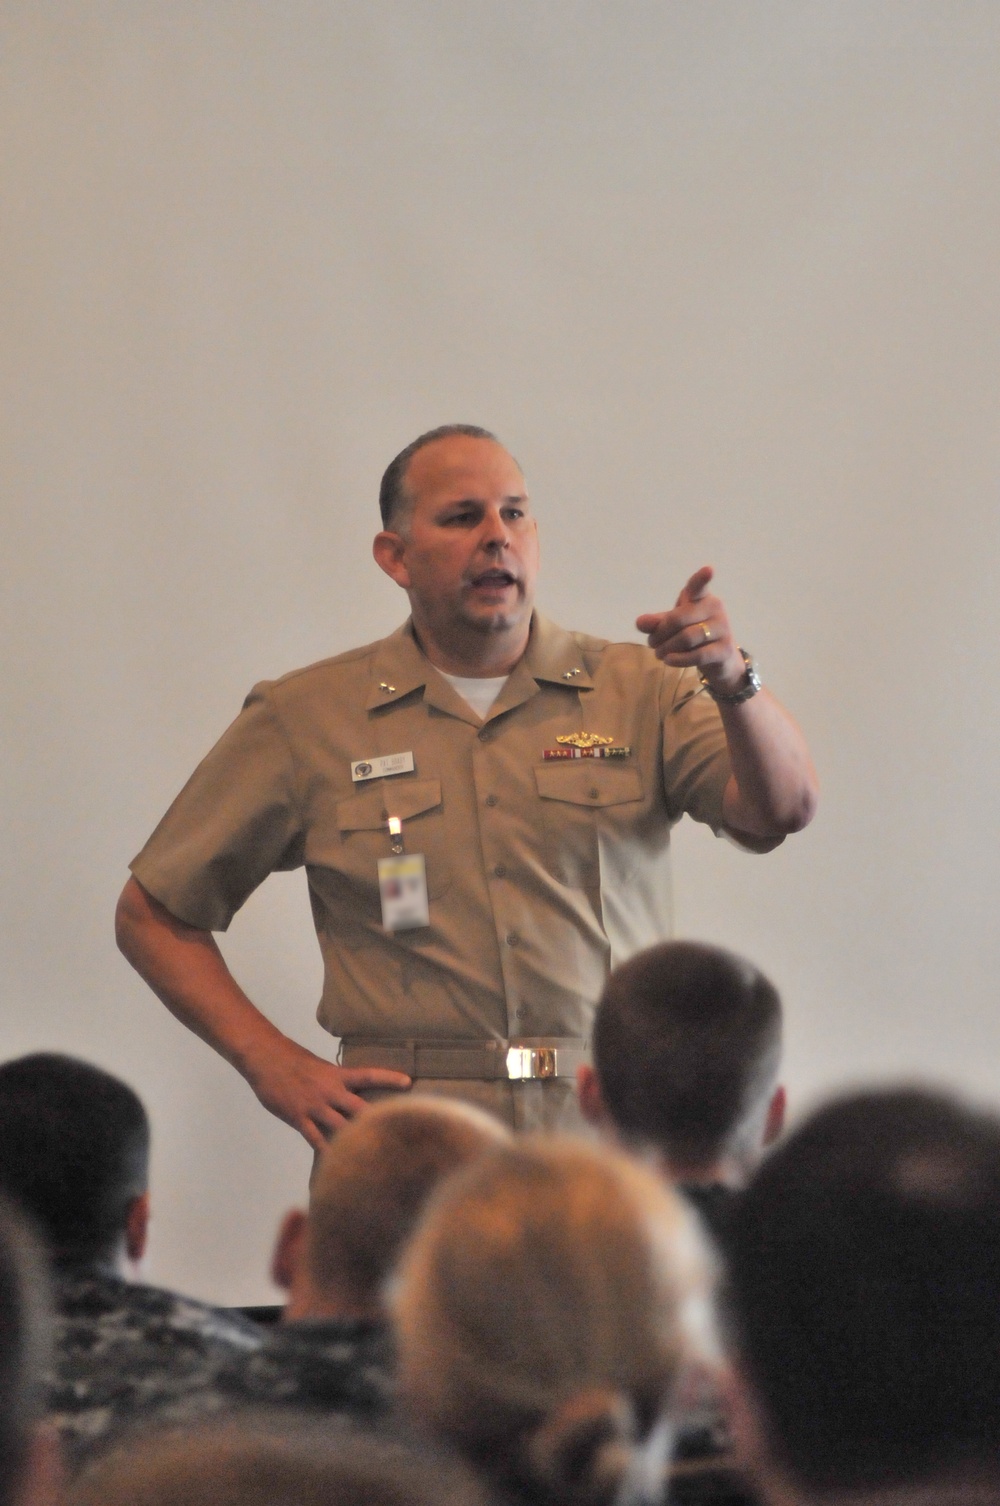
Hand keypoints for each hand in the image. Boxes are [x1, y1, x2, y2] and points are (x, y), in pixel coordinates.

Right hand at [245, 1039, 410, 1150]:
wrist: (266, 1059)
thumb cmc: (292, 1060)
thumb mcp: (319, 1067)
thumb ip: (334, 1082)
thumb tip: (348, 1093)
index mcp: (337, 1075)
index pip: (369, 1074)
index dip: (389, 1078)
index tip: (409, 1082)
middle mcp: (330, 1091)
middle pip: (359, 1108)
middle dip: (377, 1120)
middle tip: (397, 1132)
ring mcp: (315, 1106)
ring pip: (341, 1126)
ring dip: (355, 1140)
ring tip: (372, 1157)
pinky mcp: (299, 1118)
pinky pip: (315, 1139)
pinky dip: (326, 1152)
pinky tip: (336, 1165)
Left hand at [636, 565, 746, 695]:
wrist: (719, 658)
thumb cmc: (693, 634)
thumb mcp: (672, 626)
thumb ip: (656, 623)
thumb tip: (639, 623)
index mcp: (702, 597)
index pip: (699, 587)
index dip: (702, 579)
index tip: (708, 569)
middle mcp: (715, 608)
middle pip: (679, 618)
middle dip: (660, 633)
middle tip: (652, 643)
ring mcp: (723, 628)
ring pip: (687, 637)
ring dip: (667, 647)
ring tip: (658, 654)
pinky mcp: (725, 649)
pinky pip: (698, 655)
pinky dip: (679, 659)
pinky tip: (668, 661)